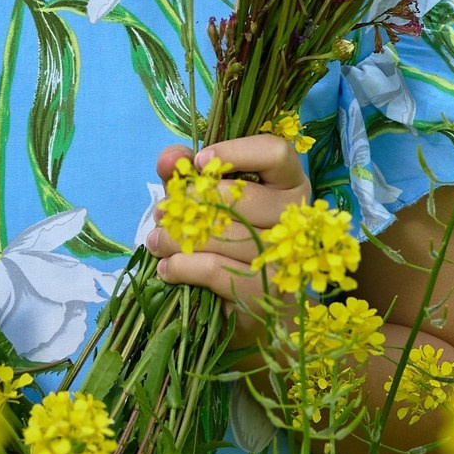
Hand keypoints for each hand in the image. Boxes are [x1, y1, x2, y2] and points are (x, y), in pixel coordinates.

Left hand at [145, 132, 312, 332]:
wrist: (245, 301)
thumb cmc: (226, 236)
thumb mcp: (204, 197)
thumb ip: (186, 173)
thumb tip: (169, 160)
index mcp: (288, 183)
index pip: (275, 152)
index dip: (235, 153)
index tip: (199, 162)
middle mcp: (295, 216)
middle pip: (244, 197)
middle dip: (193, 203)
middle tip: (163, 213)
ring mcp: (286, 256)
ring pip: (226, 236)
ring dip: (180, 239)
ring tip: (158, 242)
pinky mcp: (267, 290)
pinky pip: (218, 270)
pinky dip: (185, 268)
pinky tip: (168, 269)